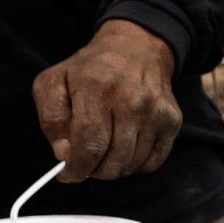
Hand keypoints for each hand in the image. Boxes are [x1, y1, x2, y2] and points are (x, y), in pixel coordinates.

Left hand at [33, 18, 181, 182]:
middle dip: (93, 171)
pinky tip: (124, 148)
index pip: (89, 146)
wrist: (136, 48)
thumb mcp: (53, 82)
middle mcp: (131, 100)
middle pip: (112, 162)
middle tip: (85, 161)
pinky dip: (135, 164)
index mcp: (97, 88)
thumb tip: (64, 153)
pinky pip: (152, 162)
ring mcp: (156, 111)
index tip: (68, 174)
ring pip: (131, 165)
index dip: (76, 169)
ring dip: (113, 167)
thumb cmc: (90, 69)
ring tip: (104, 151)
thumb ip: (51, 119)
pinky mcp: (172, 120)